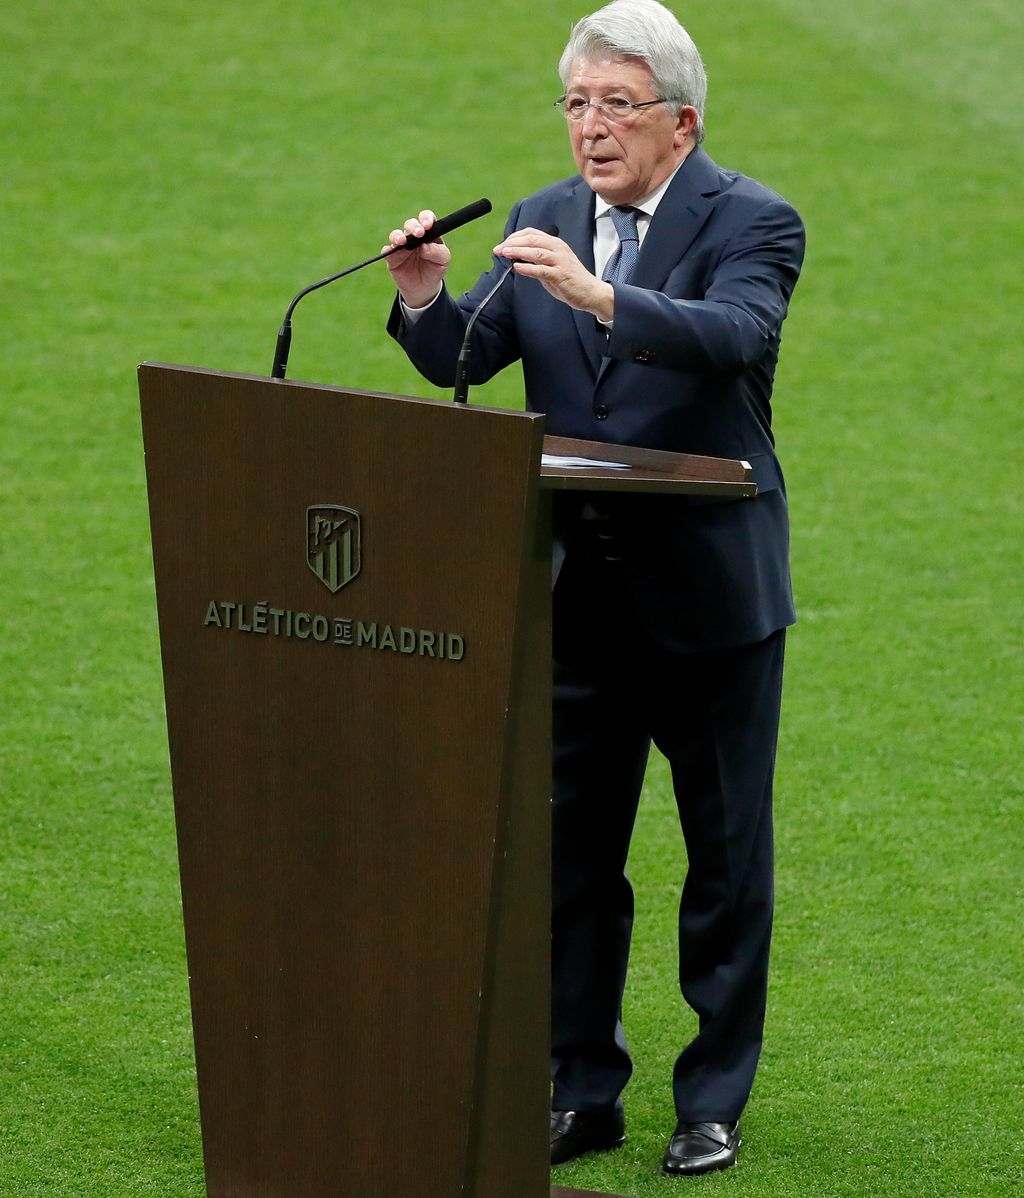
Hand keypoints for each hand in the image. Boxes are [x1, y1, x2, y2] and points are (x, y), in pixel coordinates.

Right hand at [384, 210, 451, 308]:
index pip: (426, 218)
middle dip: (413, 226)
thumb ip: (437, 252)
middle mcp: (413, 236)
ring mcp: (401, 246)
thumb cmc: (435, 269)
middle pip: (410, 224)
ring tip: (402, 242)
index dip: (426, 218)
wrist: (424, 289)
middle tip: (419, 233)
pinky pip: (387, 251)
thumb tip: (424, 246)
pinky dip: (388, 250)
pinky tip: (391, 251)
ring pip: (396, 234)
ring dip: (398, 236)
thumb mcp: (443, 261)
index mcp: (428, 233)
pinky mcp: (392, 258)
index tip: (428, 225)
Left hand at [493, 228, 613, 320]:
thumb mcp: (551, 267)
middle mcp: (558, 249)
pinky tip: (518, 267)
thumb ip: (536, 262)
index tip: (502, 245)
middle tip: (498, 249)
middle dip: (512, 243)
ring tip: (505, 253)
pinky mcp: (561, 275)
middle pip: (532, 239)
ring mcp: (560, 261)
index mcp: (555, 244)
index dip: (515, 237)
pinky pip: (542, 269)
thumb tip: (517, 260)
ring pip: (536, 251)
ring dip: (518, 251)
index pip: (532, 233)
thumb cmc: (571, 281)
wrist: (591, 293)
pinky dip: (528, 268)